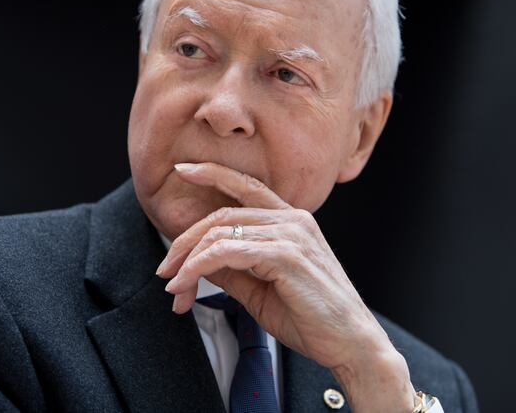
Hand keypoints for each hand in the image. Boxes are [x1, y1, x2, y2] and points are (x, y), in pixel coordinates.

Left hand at [156, 162, 415, 412]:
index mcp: (292, 221)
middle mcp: (293, 220)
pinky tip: (187, 283)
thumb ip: (233, 270)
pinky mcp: (286, 255)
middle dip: (184, 241)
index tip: (183, 170)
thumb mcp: (261, 291)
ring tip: (174, 288)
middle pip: (223, 213)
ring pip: (221, 232)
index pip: (246, 186)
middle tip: (164, 270)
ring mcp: (291, 235)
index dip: (213, 173)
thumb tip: (198, 261)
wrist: (351, 345)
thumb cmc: (312, 319)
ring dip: (188, 261)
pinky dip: (200, 266)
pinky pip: (228, 251)